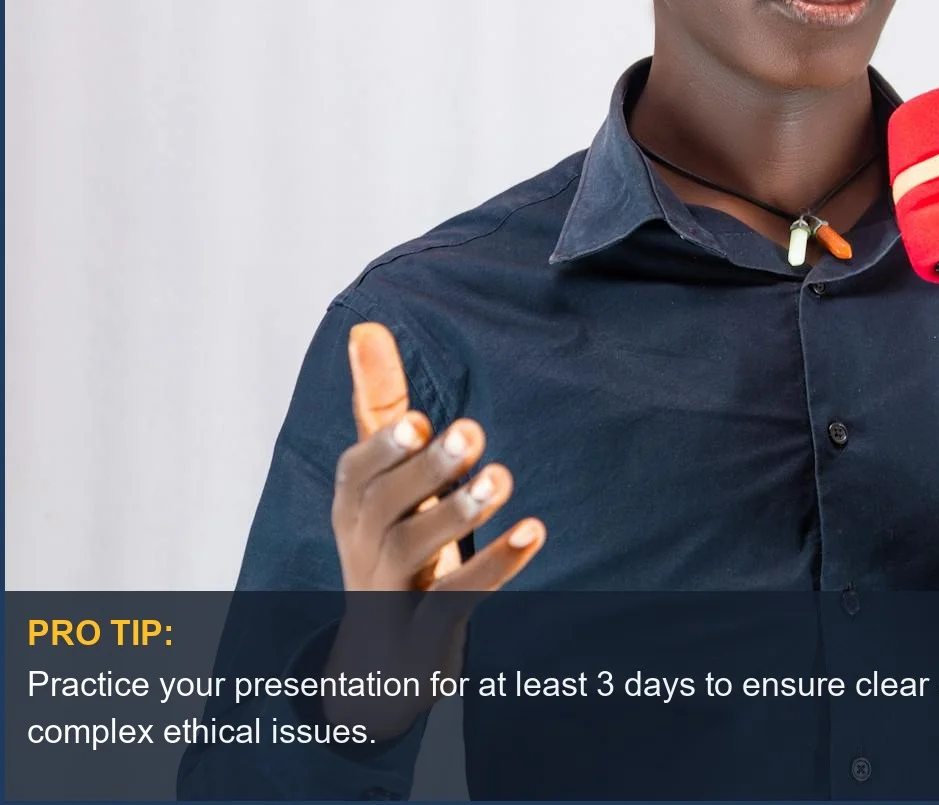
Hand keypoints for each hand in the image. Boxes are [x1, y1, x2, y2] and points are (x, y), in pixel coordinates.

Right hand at [322, 322, 545, 738]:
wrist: (382, 663)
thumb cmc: (391, 546)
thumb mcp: (384, 479)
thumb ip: (382, 406)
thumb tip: (366, 325)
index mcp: (355, 505)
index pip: (358, 472)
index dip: (384, 448)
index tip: (419, 422)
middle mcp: (364, 546)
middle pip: (382, 508)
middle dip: (425, 470)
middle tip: (472, 432)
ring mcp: (391, 593)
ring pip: (413, 552)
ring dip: (458, 513)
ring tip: (502, 478)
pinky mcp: (425, 631)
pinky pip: (456, 601)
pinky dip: (494, 567)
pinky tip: (533, 532)